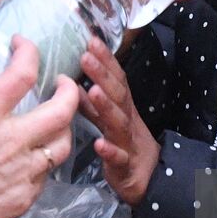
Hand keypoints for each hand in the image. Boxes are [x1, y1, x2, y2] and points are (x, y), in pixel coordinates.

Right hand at [0, 35, 79, 217]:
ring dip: (65, 128)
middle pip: (62, 109)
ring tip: (57, 120)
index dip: (29, 52)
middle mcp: (11, 141)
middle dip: (71, 90)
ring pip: (63, 144)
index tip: (22, 44)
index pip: (23, 73)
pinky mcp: (22, 199)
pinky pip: (47, 176)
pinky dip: (47, 162)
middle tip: (63, 83)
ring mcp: (21, 173)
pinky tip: (36, 159)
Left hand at [78, 38, 158, 206]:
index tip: (91, 39)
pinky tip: (98, 145)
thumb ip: (90, 102)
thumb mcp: (107, 119)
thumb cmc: (123, 143)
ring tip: (92, 92)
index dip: (106, 60)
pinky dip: (110, 151)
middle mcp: (126, 119)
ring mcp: (127, 141)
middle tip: (85, 56)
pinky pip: (118, 158)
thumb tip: (68, 82)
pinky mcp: (125, 166)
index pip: (116, 78)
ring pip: (118, 122)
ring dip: (106, 106)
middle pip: (117, 94)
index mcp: (123, 106)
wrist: (149, 178)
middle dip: (102, 75)